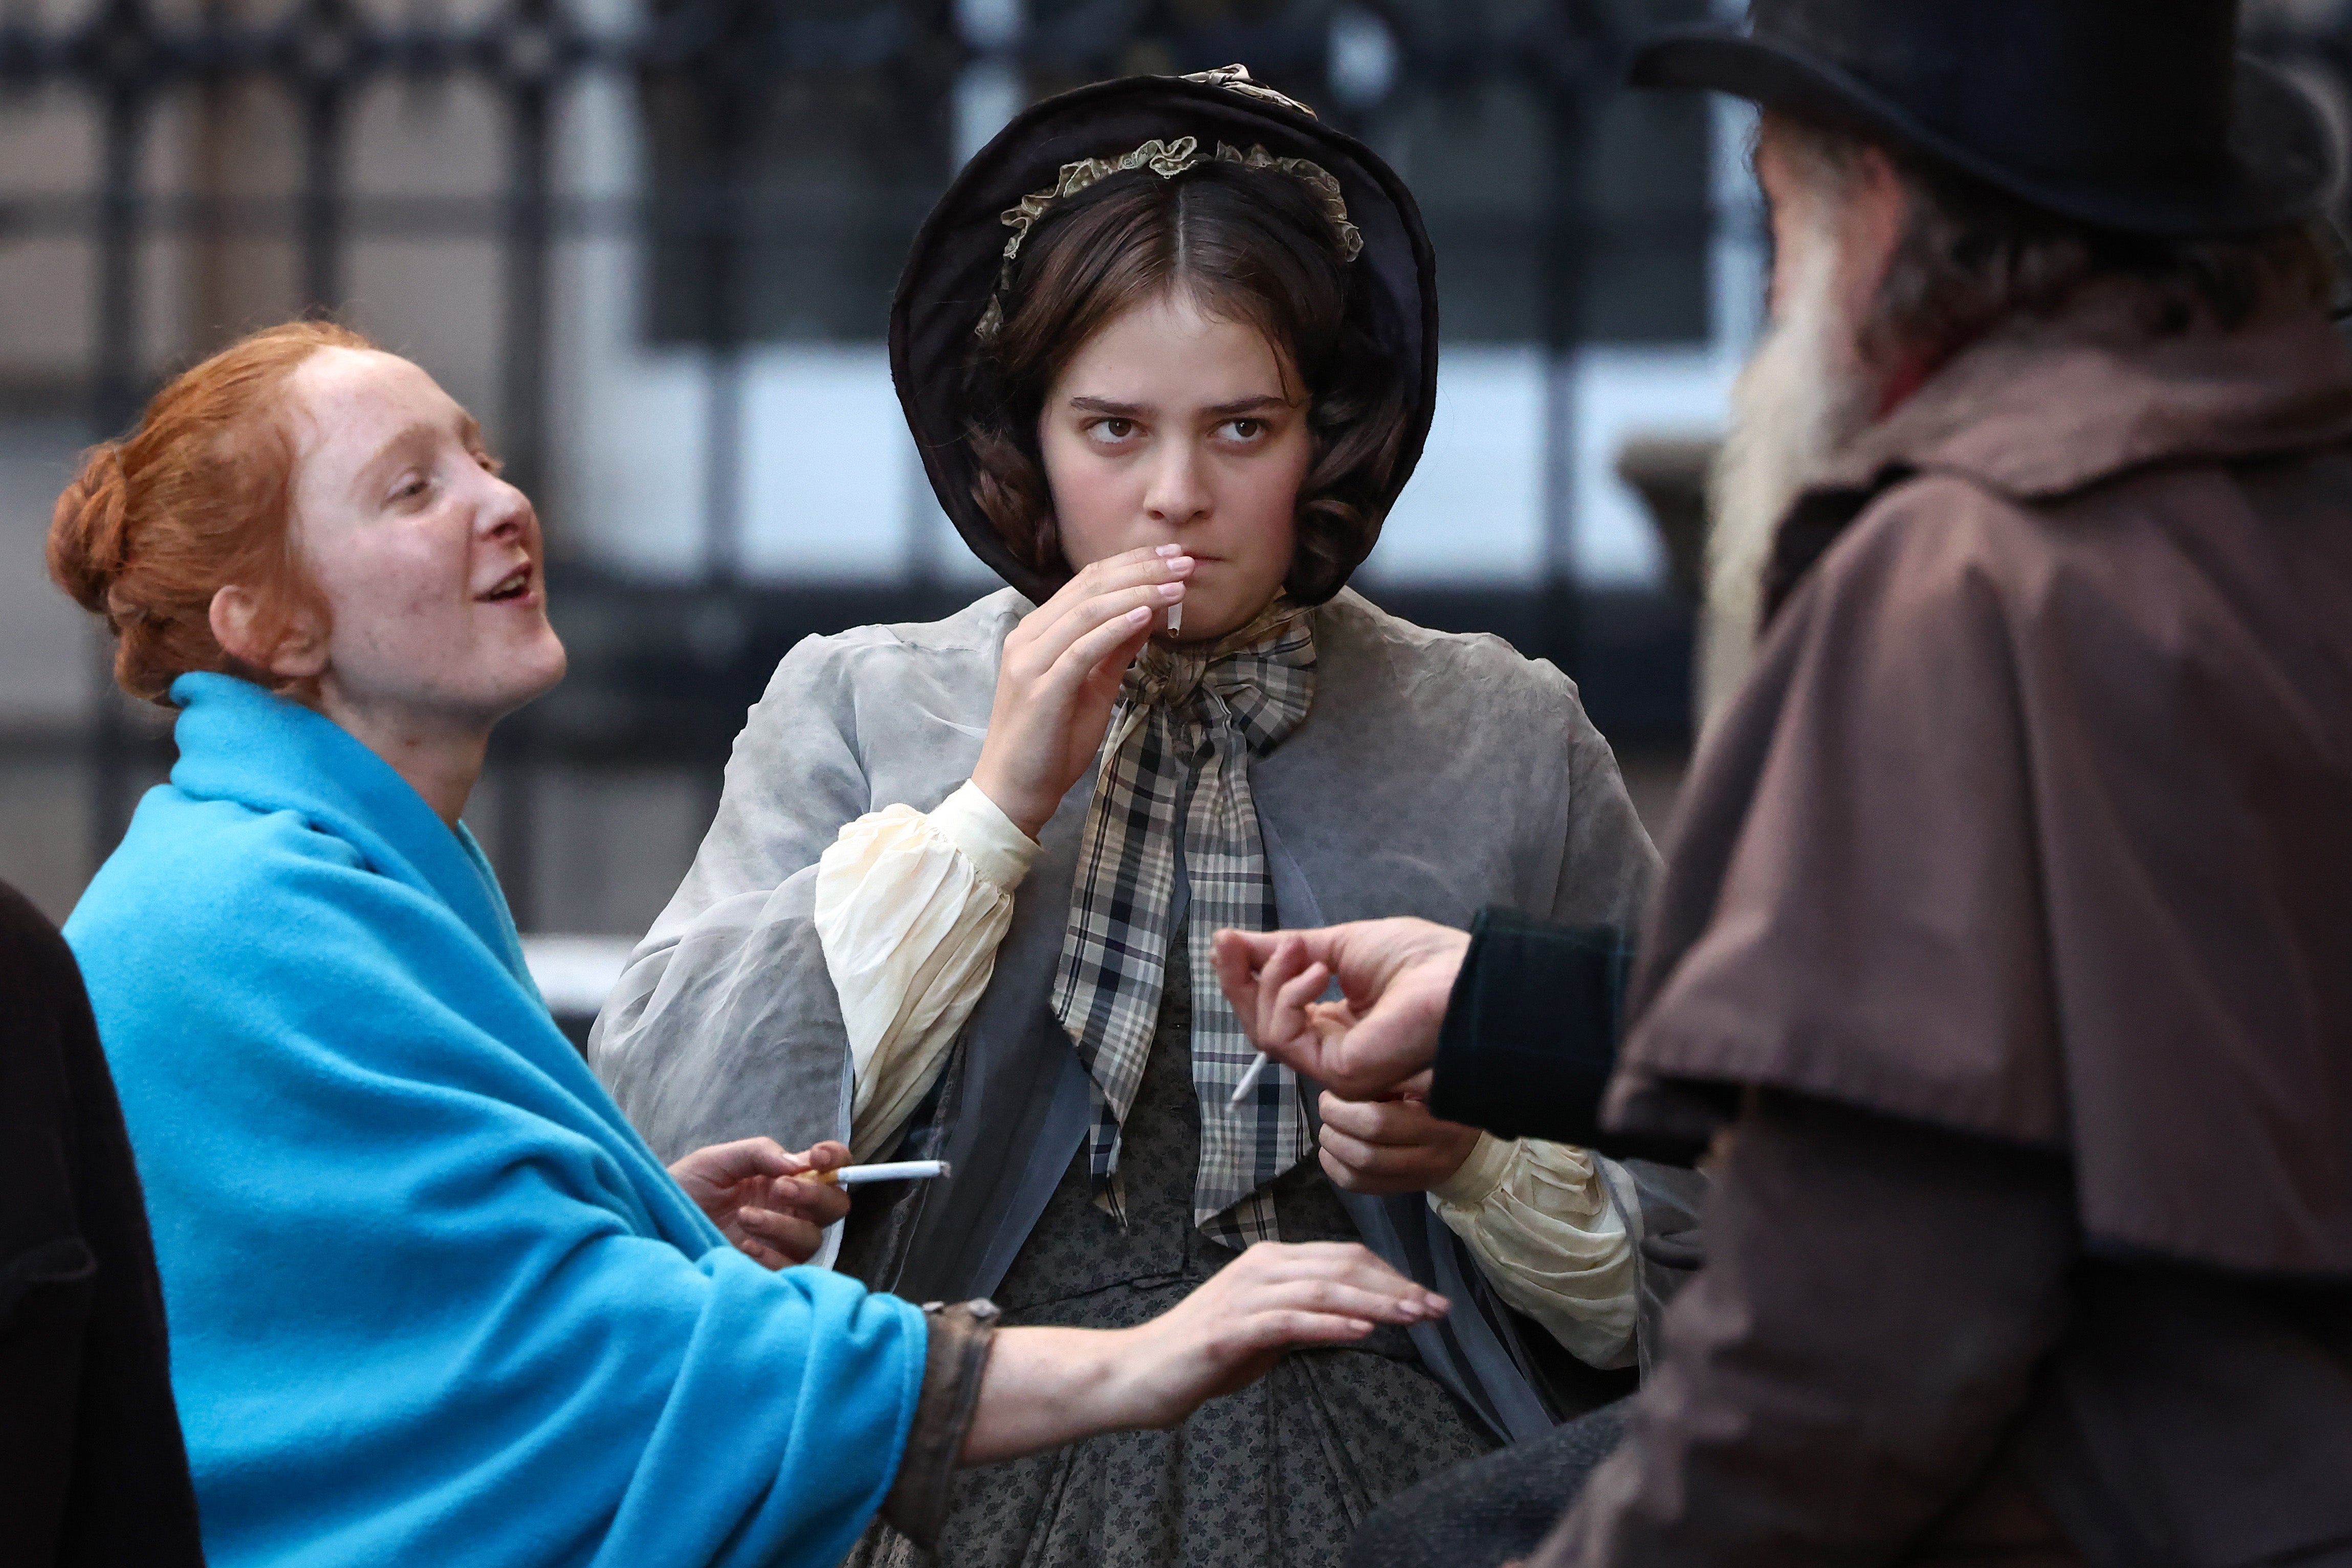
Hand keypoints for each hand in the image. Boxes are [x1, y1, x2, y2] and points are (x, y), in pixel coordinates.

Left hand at [668, 1138, 851, 1268]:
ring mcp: (778, 1243)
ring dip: (782, 1224)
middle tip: (780, 1186)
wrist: (650, 1226)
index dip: (835, 1160)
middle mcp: (787, 1211)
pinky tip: (743, 1247)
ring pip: (812, 1238)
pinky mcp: (765, 1271)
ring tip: (743, 1217)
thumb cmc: (682, 1190)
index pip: (829, 1168)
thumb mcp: (716, 1160)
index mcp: (782, 1179)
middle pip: (834, 1206)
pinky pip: (788, 1268)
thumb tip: (798, 1164)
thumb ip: (758, 1153)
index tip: (816, 1156)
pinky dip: (770, 1255)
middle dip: (815, 1194)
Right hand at [960, 1242, 1446, 1463]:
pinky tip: (1363, 1332)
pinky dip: (1330, 1324)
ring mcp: (1244, 1295)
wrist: (1139, 1373)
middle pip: (1341, 1268)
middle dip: (1395, 1287)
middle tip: (1436, 1308)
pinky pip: (1290, 1321)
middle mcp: (1260, 1267)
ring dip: (1375, 1304)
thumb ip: (1307, 1317)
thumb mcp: (1267, 1331)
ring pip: (1323, 1290)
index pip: (1343, 1258)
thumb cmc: (1204, 1354)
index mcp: (1270, 1261)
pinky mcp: (1230, 1328)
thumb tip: (1358, 1318)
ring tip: (1414, 1317)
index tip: (1426, 1298)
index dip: (1389, 1276)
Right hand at [970, 545, 1193, 838]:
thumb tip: (1149, 613)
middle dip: (1142, 569)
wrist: (1015, 789)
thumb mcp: (1094, 686)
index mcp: (1038, 631)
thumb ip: (1116, 649)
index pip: (1087, 582)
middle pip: (1090, 588)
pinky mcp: (1041, 689)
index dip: (1133, 564)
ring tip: (1177, 586)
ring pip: (1087, 611)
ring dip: (1137, 593)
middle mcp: (1029, 637)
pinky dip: (1114, 628)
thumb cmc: (1052, 741)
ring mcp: (1031, 662)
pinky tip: (1146, 615)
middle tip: (1184, 560)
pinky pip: (1081, 649)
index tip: (1173, 557)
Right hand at [1210, 919, 1471, 1099]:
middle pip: (1262, 1024)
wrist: (1462, 980)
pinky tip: (1317, 972)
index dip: (1248, 975)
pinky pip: (1285, 1038)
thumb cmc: (1421, 961)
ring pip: (1267, 1032)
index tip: (1227, 939)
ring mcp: (1336, 1066)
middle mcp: (1335, 1048)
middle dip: (1239, 981)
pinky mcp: (1339, 1075)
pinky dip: (1289, 997)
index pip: (1277, 1009)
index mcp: (1340, 1020)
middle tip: (1224, 941)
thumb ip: (1288, 952)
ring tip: (1299, 949)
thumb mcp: (1340, 946)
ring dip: (1271, 981)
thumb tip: (1235, 941)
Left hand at [1316, 1090, 1482, 1194]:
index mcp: (1441, 1108)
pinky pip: (1362, 1185)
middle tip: (1327, 1105)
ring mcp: (1425, 1171)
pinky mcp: (1410, 1187)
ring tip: (1328, 1128)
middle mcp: (1438, 1142)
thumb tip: (1342, 1075)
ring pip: (1363, 1167)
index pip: (1380, 1117)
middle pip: (1370, 1140)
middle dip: (1335, 1122)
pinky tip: (1330, 1152)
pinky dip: (1336, 1169)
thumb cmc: (1438, 1096)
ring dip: (1333, 1146)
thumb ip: (1391, 1076)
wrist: (1469, 1140)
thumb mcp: (1426, 1075)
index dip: (1346, 1103)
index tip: (1335, 1090)